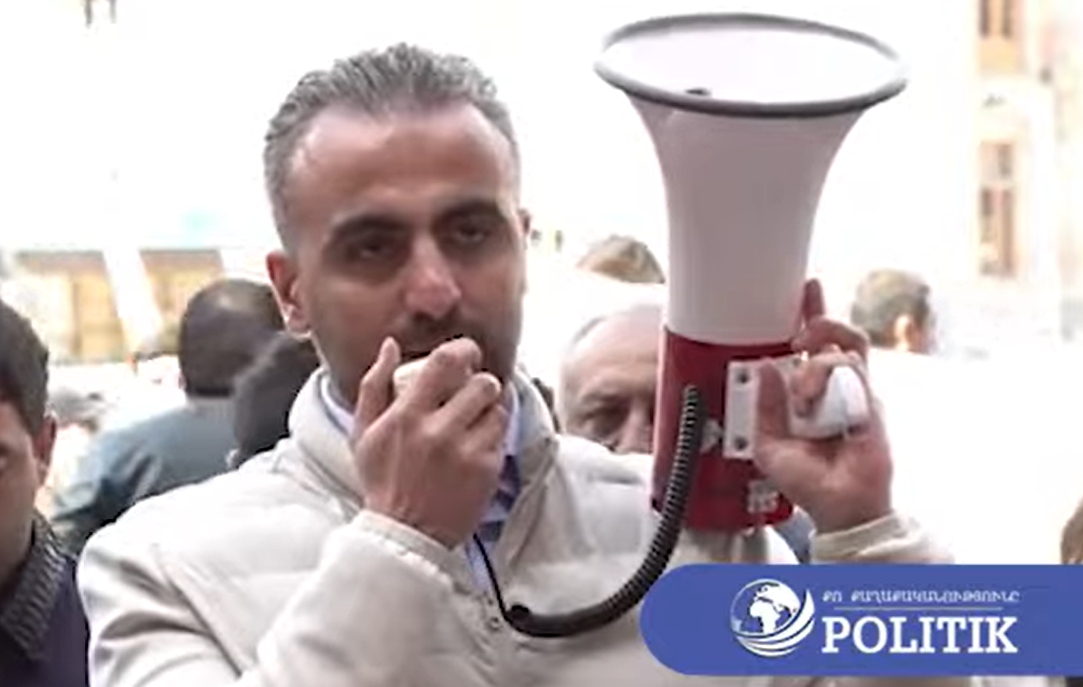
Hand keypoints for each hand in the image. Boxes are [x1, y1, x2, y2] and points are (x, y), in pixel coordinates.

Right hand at [351, 337, 507, 547]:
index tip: (467, 354)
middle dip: (481, 382)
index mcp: (406, 416)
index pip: (445, 361)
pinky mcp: (487, 471)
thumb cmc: (383, 482)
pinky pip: (502, 435)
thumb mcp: (363, 433)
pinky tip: (476, 446)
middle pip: (482, 383)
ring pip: (497, 408)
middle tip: (473, 392)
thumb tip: (390, 345)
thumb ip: (374, 385)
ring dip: (488, 409)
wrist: (405, 536)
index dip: (464, 349)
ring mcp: (466, 452)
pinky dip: (492, 436)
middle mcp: (438, 431)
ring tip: (473, 421)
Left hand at [752, 279, 892, 533]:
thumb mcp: (766, 445)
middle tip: (802, 330)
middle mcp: (832, 388)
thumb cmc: (809, 482)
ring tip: (803, 393)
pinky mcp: (870, 402)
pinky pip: (854, 374)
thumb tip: (765, 369)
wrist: (840, 507)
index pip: (809, 345)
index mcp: (806, 394)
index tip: (801, 291)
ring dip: (816, 368)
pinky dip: (830, 385)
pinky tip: (815, 407)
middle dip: (819, 316)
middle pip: (835, 334)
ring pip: (842, 350)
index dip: (807, 315)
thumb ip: (763, 407)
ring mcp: (854, 392)